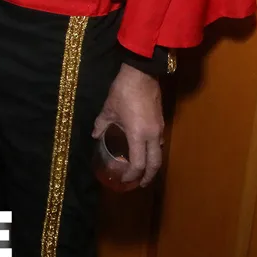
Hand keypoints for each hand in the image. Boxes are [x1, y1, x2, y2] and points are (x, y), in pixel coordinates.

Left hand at [93, 64, 163, 187]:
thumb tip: (95, 134)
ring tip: (143, 169)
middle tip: (140, 184)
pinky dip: (154, 151)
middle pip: (155, 164)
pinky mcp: (162, 120)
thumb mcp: (109, 109)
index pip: (138, 164)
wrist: (141, 73)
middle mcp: (152, 136)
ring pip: (159, 153)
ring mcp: (159, 128)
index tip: (125, 180)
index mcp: (138, 135)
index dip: (132, 175)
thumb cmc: (123, 91)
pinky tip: (146, 150)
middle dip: (148, 176)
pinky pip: (159, 142)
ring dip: (152, 164)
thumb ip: (102, 124)